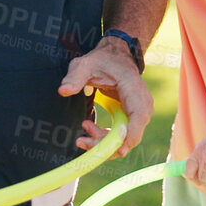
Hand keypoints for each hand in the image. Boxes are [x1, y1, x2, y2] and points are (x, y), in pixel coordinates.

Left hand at [59, 36, 151, 156]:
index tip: (116, 149)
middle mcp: (142, 104)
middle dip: (107, 144)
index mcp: (134, 89)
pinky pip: (122, 134)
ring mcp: (139, 113)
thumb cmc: (102, 60)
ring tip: (83, 129)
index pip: (138, 117)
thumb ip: (75, 77)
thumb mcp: (85, 64)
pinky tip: (88, 127)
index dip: (129, 135)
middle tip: (81, 140)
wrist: (115, 56)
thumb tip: (63, 91)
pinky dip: (105, 137)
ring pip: (126, 138)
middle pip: (131, 134)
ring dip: (103, 141)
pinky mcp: (132, 117)